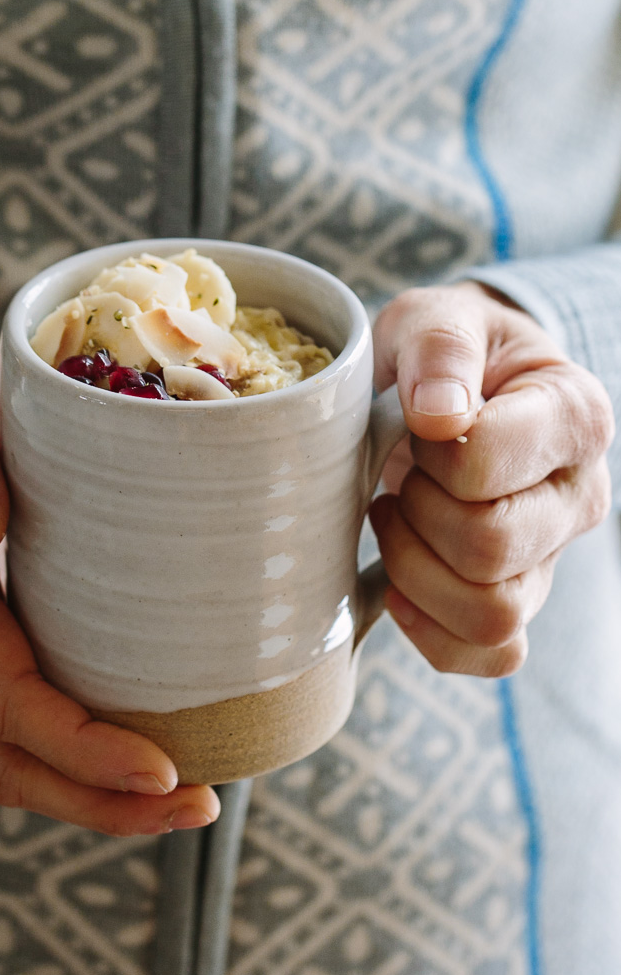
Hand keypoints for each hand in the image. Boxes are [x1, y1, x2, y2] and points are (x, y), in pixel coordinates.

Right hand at [0, 312, 218, 834]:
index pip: (4, 698)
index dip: (83, 749)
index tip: (163, 771)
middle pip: (6, 756)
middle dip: (100, 800)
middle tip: (197, 806)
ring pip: (6, 752)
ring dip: (90, 791)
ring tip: (181, 798)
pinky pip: (11, 716)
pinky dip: (73, 750)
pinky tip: (136, 741)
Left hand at [369, 282, 614, 676]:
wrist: (449, 395)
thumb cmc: (444, 355)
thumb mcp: (433, 318)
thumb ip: (439, 348)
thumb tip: (440, 416)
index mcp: (574, 415)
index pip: (486, 466)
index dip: (427, 453)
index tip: (418, 423)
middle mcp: (579, 496)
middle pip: (489, 548)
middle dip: (416, 513)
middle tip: (400, 474)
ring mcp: (553, 557)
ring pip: (491, 614)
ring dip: (416, 572)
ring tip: (395, 518)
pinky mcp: (520, 601)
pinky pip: (487, 656)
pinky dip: (430, 630)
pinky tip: (397, 582)